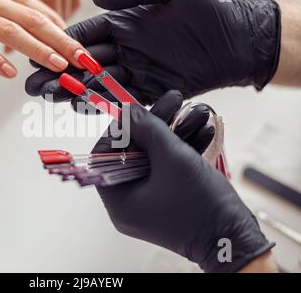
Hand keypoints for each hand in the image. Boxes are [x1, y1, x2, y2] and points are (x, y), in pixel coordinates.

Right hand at [25, 0, 280, 103]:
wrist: (239, 40)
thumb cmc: (210, 8)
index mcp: (125, 22)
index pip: (86, 35)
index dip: (61, 45)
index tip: (39, 53)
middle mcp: (125, 48)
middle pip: (84, 63)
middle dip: (58, 73)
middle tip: (33, 85)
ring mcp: (136, 71)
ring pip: (97, 83)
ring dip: (73, 91)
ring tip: (49, 98)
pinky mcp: (150, 91)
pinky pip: (120, 99)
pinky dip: (101, 104)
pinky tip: (81, 107)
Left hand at [93, 99, 273, 272]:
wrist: (237, 240)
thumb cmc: (201, 204)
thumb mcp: (172, 158)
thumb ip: (148, 129)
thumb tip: (129, 111)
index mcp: (118, 199)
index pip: (105, 154)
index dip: (120, 129)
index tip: (137, 111)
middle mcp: (129, 202)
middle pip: (134, 152)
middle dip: (158, 125)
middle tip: (176, 101)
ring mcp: (150, 201)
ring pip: (156, 158)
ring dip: (177, 133)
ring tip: (198, 113)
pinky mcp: (169, 199)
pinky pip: (168, 169)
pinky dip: (184, 150)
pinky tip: (204, 131)